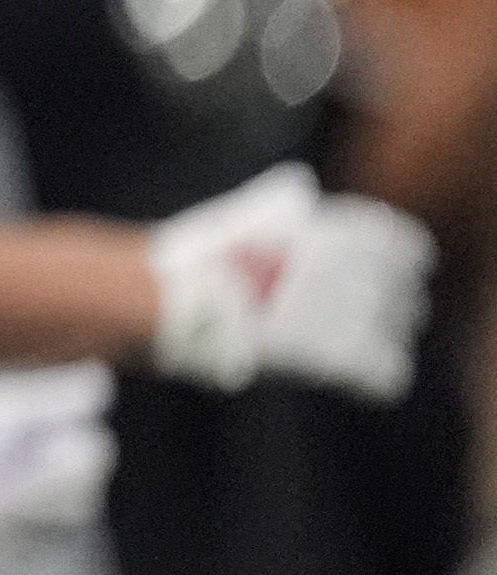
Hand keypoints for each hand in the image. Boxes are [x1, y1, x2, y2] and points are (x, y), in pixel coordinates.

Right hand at [149, 162, 433, 399]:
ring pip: (392, 329)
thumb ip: (282, 209)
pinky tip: (378, 381)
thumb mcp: (242, 218)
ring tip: (378, 348)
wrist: (170, 300)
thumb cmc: (195, 260)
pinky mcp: (326, 353)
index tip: (403, 268)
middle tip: (381, 313)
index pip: (399, 243)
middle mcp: (341, 267)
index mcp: (327, 232)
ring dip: (387, 338)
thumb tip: (303, 193)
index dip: (404, 257)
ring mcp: (335, 311)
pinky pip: (378, 369)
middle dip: (392, 304)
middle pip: (399, 290)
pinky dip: (381, 377)